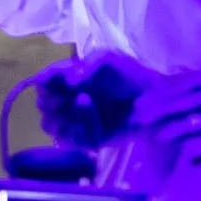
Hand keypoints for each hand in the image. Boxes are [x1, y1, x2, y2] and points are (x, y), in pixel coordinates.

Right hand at [34, 52, 154, 150]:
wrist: (157, 101)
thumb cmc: (133, 76)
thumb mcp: (109, 59)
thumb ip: (86, 65)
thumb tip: (70, 82)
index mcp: (70, 80)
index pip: (44, 82)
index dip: (46, 83)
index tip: (60, 83)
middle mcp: (68, 101)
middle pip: (43, 105)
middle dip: (52, 102)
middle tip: (71, 99)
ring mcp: (76, 121)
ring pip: (49, 125)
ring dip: (61, 118)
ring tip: (84, 109)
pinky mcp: (87, 139)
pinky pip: (67, 142)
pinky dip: (73, 134)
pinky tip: (89, 125)